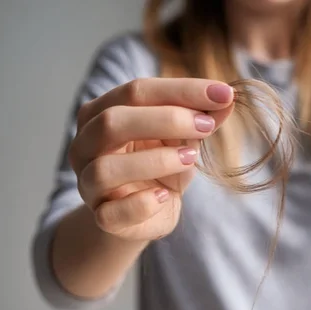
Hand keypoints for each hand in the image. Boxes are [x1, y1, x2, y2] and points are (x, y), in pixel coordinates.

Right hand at [69, 78, 234, 240]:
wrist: (144, 213)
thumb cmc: (160, 166)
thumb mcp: (183, 138)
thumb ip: (200, 118)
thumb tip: (226, 99)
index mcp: (100, 113)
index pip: (135, 91)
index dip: (182, 90)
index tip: (223, 94)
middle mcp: (85, 145)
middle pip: (112, 122)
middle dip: (166, 119)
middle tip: (207, 125)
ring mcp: (88, 184)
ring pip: (106, 168)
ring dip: (155, 161)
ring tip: (190, 158)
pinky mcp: (102, 217)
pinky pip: (112, 213)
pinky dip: (141, 204)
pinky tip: (165, 196)